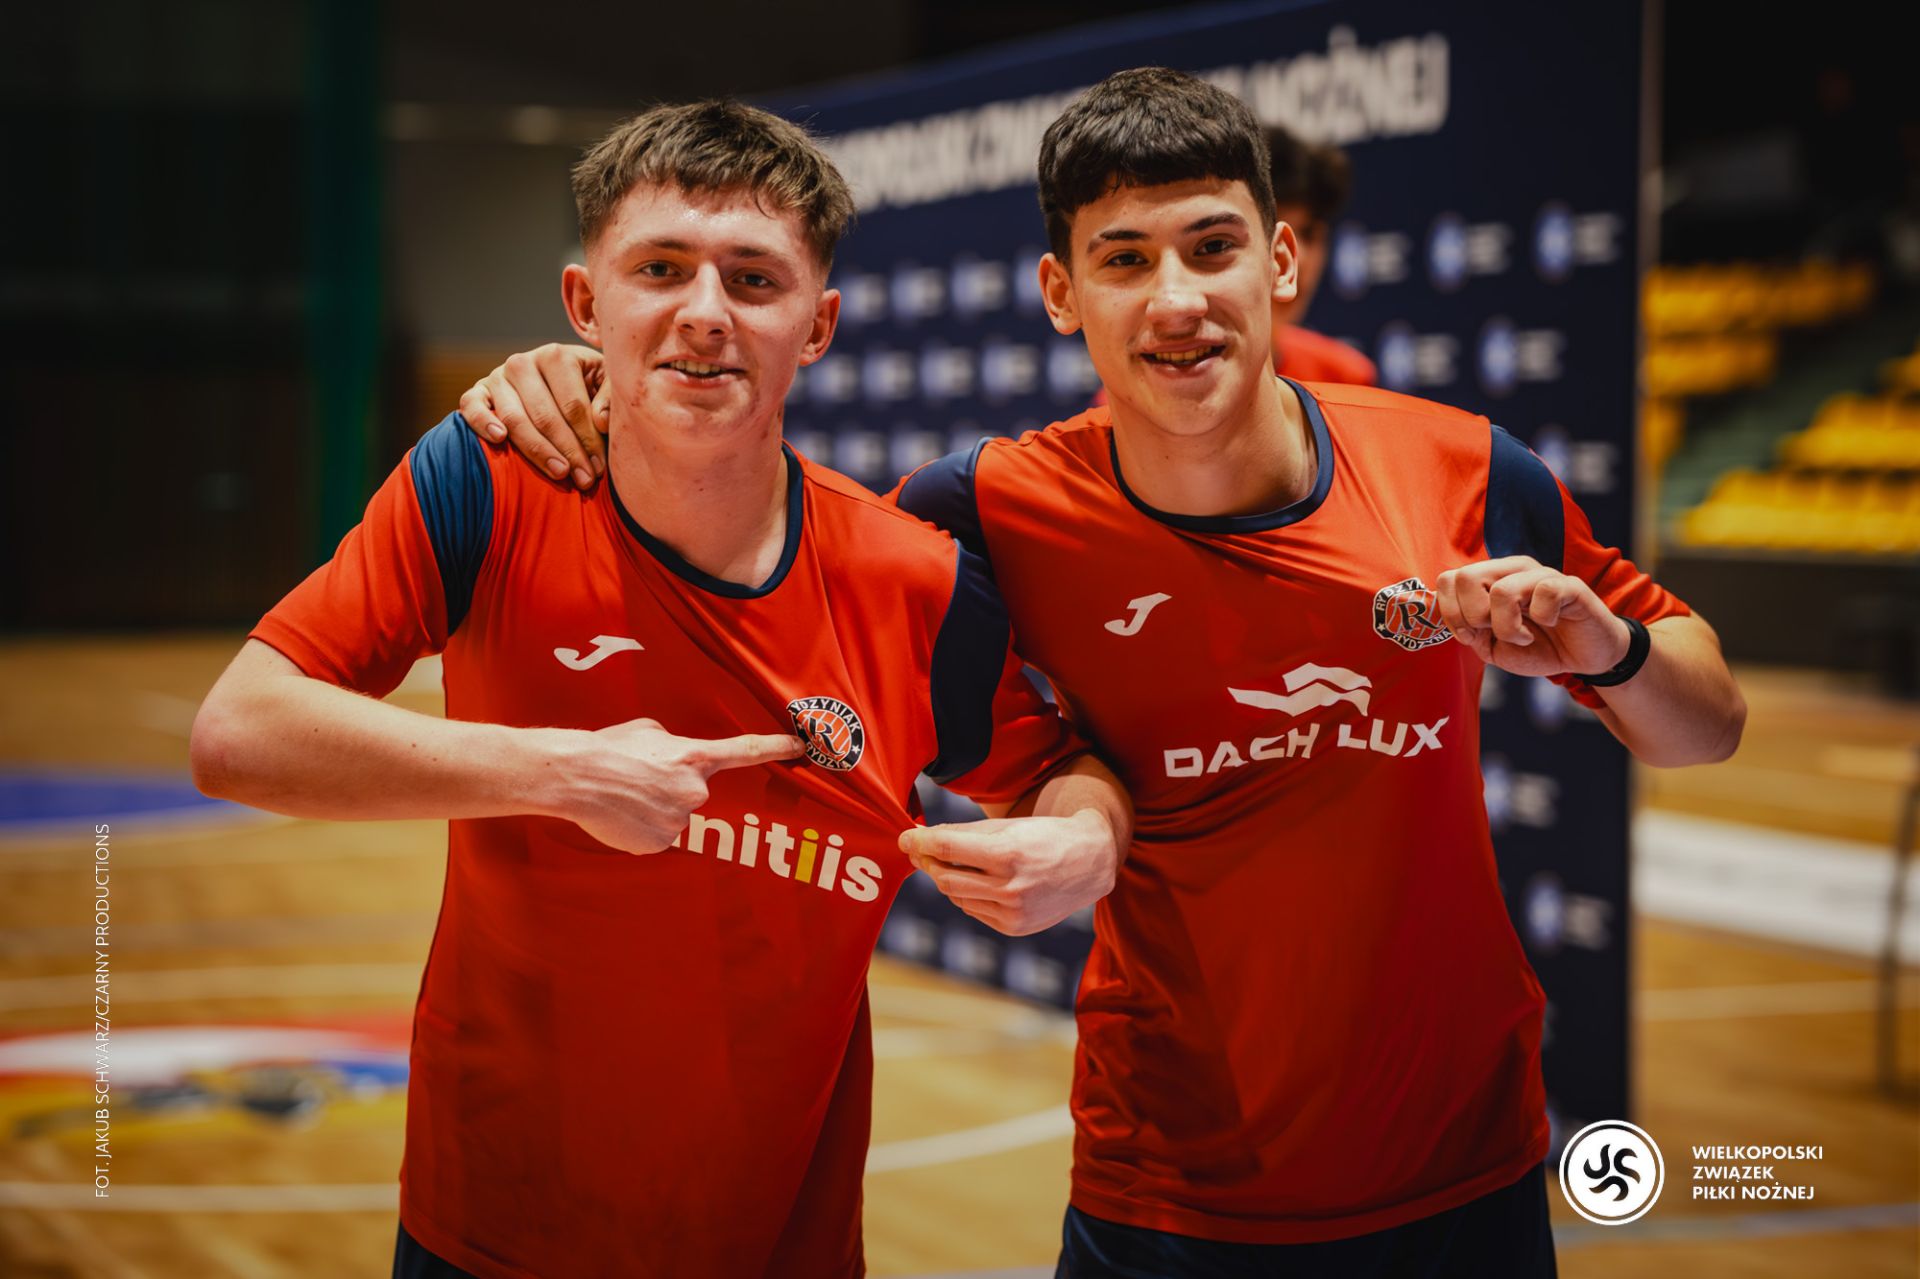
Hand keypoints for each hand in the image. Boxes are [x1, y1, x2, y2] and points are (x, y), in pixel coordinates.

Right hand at [459, 343, 609, 489]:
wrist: (555, 380)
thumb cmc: (587, 386)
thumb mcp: (606, 384)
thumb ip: (610, 398)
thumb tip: (600, 421)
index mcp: (556, 355)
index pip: (573, 405)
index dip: (588, 439)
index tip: (600, 467)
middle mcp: (522, 362)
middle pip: (545, 415)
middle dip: (568, 451)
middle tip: (584, 479)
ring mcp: (497, 376)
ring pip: (514, 418)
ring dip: (537, 450)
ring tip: (559, 473)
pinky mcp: (478, 391)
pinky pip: (471, 406)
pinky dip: (482, 421)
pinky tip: (499, 439)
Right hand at [543, 718, 802, 853]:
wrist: (576, 776)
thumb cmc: (610, 748)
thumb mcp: (650, 732)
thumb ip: (672, 745)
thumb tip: (673, 756)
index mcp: (695, 757)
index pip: (745, 751)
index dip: (776, 748)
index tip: (802, 745)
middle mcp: (695, 791)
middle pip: (693, 793)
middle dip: (671, 789)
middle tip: (639, 782)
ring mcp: (680, 821)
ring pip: (673, 817)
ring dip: (653, 810)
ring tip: (624, 797)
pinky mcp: (661, 843)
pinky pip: (656, 836)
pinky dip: (641, 829)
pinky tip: (621, 816)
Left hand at [898, 810, 1118, 935]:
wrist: (1090, 863)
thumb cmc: (1044, 836)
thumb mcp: (1007, 827)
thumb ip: (963, 834)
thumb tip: (920, 839)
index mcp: (1008, 854)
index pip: (948, 850)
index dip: (920, 843)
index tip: (904, 838)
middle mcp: (1011, 887)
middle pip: (946, 879)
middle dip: (929, 864)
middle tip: (922, 851)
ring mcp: (1013, 912)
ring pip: (956, 898)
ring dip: (948, 880)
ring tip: (958, 865)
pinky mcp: (1015, 928)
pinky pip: (974, 911)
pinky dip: (968, 896)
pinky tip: (982, 884)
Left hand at [1433, 555, 1631, 677]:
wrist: (1583, 657)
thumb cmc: (1538, 647)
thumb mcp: (1494, 648)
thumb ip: (1471, 632)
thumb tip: (1460, 620)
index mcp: (1490, 580)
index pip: (1448, 580)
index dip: (1451, 612)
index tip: (1471, 635)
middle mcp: (1512, 571)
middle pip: (1465, 577)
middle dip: (1473, 617)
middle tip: (1495, 632)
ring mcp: (1540, 575)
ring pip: (1501, 590)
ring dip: (1507, 626)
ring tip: (1523, 636)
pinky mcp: (1569, 585)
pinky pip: (1544, 592)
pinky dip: (1542, 617)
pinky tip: (1550, 623)